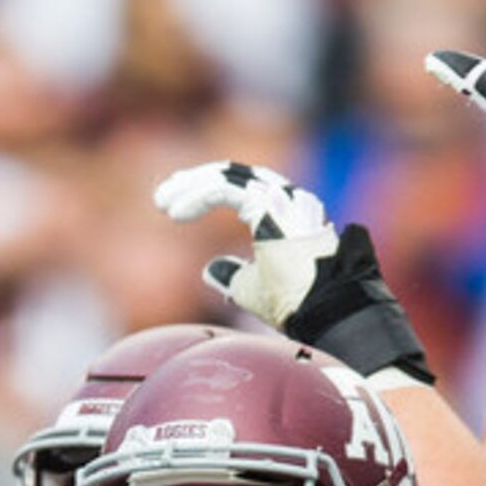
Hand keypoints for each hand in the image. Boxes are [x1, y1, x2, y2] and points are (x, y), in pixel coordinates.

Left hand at [152, 161, 431, 382]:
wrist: (323, 310)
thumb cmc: (297, 303)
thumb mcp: (254, 290)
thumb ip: (233, 276)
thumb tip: (209, 270)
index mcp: (285, 214)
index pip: (241, 189)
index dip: (207, 192)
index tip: (177, 207)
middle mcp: (286, 199)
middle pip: (233, 175)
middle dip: (194, 183)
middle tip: (163, 196)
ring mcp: (280, 198)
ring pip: (227, 176)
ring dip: (190, 186)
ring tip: (163, 202)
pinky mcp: (269, 204)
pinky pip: (223, 189)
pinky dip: (196, 197)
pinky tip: (174, 212)